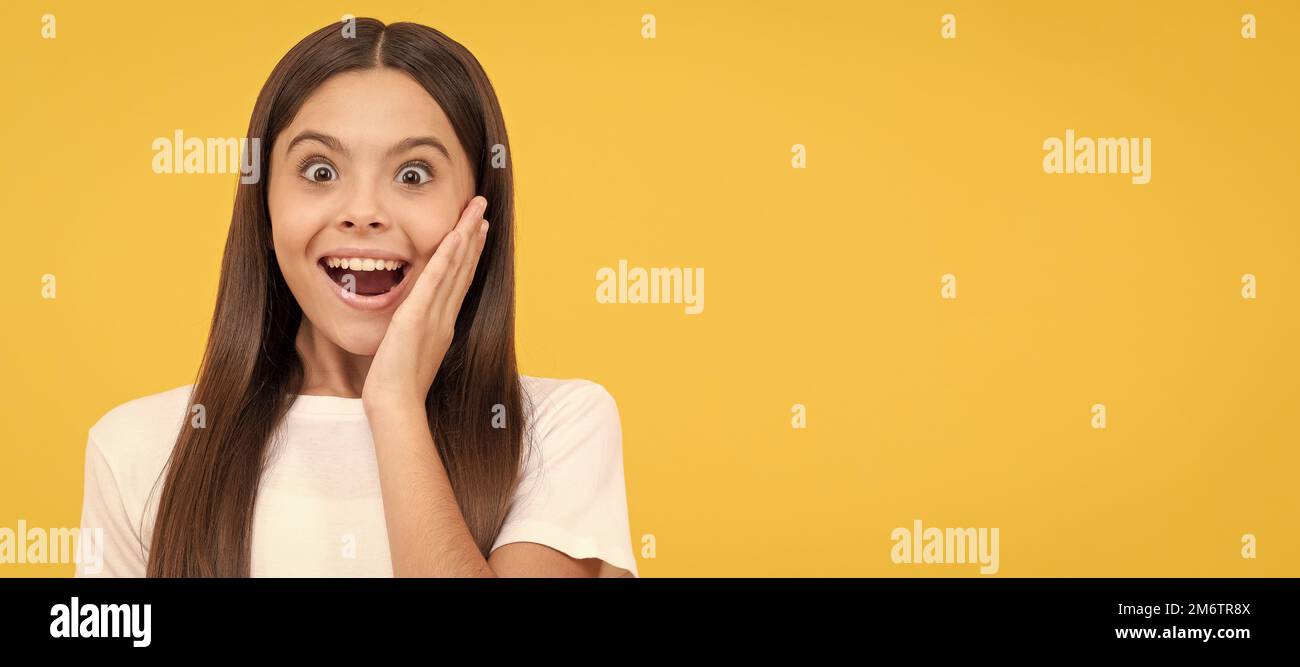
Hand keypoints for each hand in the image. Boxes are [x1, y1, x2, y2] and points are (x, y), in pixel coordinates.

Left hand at [362, 195, 489, 413]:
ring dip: (466, 237)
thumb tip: (413, 325)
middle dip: (473, 236)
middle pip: (463, 269)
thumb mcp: (409, 352)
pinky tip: (456, 236)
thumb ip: (415, 334)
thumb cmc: (397, 388)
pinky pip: (435, 281)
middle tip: (482, 210)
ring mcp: (434, 315)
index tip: (477, 230)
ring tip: (476, 212)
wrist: (396, 405)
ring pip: (455, 269)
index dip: (469, 254)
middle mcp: (444, 316)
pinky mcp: (417, 317)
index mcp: (442, 323)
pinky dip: (447, 257)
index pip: (459, 281)